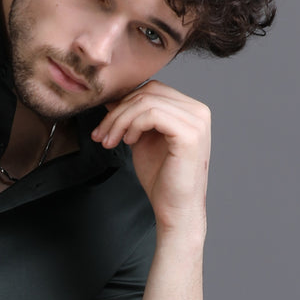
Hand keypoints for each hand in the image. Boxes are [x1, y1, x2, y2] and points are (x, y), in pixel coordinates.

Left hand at [92, 79, 209, 234]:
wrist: (174, 210)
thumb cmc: (161, 180)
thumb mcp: (142, 140)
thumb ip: (133, 118)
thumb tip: (113, 98)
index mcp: (189, 110)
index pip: (152, 90)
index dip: (124, 103)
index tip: (104, 127)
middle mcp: (198, 111)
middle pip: (149, 91)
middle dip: (118, 111)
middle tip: (101, 135)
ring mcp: (197, 121)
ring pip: (147, 102)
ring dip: (120, 120)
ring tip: (110, 142)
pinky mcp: (190, 134)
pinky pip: (153, 114)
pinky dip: (133, 125)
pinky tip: (128, 142)